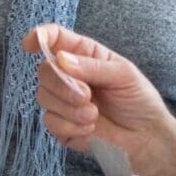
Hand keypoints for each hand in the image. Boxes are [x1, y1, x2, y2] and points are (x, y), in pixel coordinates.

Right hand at [25, 23, 175, 175]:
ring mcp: (62, 101)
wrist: (146, 138)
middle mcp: (68, 75)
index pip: (54, 39)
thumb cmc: (139, 100)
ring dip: (70, 108)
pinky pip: (50, 122)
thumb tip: (61, 59)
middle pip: (44, 71)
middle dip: (62, 85)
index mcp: (83, 55)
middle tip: (86, 96)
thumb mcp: (123, 75)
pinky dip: (70, 125)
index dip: (38, 37)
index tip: (29, 44)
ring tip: (94, 114)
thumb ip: (92, 66)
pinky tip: (90, 127)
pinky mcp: (61, 125)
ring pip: (43, 97)